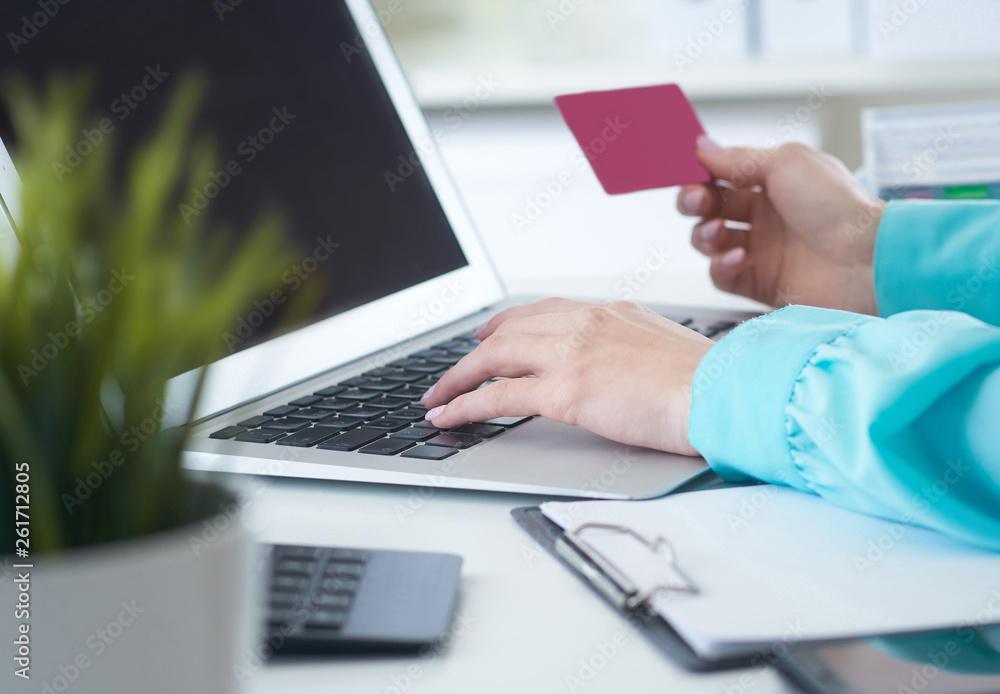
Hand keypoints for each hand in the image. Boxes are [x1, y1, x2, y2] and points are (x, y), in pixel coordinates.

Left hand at [420, 298, 714, 455]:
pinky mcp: (566, 390)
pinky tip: (449, 416)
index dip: (507, 322)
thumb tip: (619, 363)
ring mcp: (572, 353)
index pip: (543, 309)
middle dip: (473, 351)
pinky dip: (466, 405)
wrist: (724, 393)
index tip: (490, 332)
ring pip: (494, 358)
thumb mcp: (662, 346)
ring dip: (457, 379)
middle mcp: (584, 323)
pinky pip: (499, 396)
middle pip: (509, 330)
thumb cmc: (708, 381)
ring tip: (436, 397)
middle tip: (453, 369)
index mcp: (609, 311)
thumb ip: (630, 345)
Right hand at [678, 138, 884, 313]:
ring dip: (703, 234)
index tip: (686, 172)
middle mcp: (767, 215)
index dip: (701, 175)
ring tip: (717, 231)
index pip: (723, 176)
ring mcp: (763, 250)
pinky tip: (737, 257)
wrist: (867, 261)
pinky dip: (721, 266)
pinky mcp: (760, 283)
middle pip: (711, 208)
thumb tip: (703, 148)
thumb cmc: (840, 207)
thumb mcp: (786, 163)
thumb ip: (738, 158)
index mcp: (775, 182)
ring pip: (710, 242)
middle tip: (696, 202)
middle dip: (694, 203)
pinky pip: (723, 275)